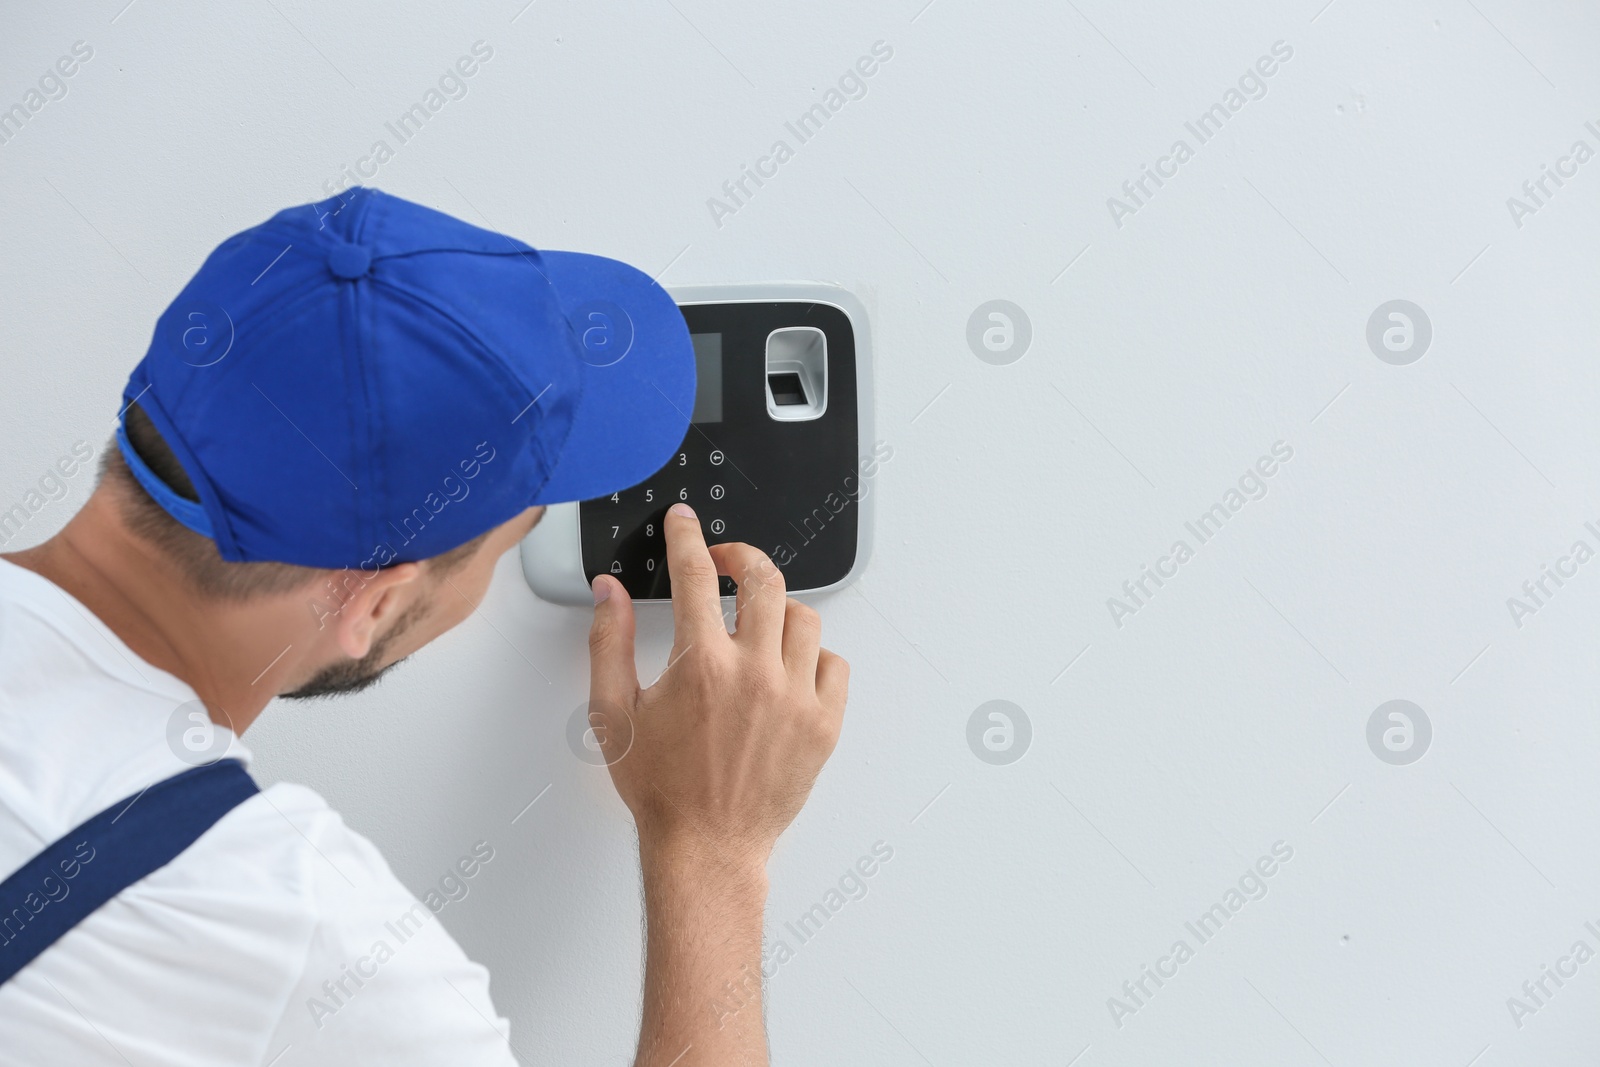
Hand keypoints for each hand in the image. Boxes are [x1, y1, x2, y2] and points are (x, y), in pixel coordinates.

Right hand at [586, 503, 848, 868]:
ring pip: (805, 619)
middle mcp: (754, 673)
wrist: (708, 848)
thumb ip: (608, 642)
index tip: (686, 523)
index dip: (688, 537)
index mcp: (701, 665)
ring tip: (757, 624)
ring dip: (779, 609)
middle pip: (764, 579)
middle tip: (726, 560)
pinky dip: (815, 657)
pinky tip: (789, 668)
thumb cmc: (662, 789)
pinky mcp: (823, 724)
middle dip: (742, 555)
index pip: (695, 574)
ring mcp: (795, 698)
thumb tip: (607, 593)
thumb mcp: (614, 714)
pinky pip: (835, 665)